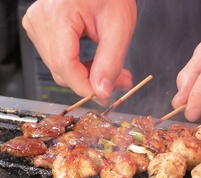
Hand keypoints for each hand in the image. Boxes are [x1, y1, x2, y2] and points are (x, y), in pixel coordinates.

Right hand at [22, 0, 136, 104]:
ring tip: (111, 71)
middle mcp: (40, 21)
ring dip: (86, 76)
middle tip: (118, 82)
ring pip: (61, 69)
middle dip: (91, 83)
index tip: (105, 96)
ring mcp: (38, 26)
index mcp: (58, 14)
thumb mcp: (118, 26)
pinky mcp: (42, 31)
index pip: (65, 65)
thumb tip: (101, 92)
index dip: (85, 87)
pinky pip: (59, 60)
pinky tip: (95, 64)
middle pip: (62, 71)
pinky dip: (78, 68)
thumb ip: (110, 62)